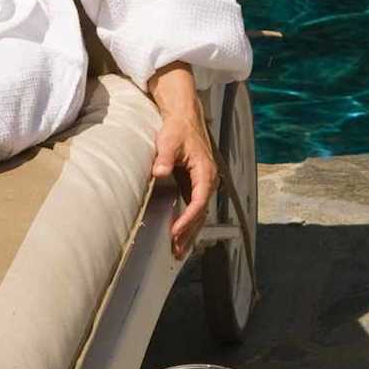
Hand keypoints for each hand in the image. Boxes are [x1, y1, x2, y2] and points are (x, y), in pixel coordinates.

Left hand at [148, 62, 218, 259]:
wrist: (185, 117)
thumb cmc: (178, 128)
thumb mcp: (169, 141)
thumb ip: (165, 156)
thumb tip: (159, 171)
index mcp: (205, 171)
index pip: (199, 202)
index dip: (187, 219)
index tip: (175, 232)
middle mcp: (209, 180)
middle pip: (201, 214)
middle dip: (189, 233)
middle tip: (175, 250)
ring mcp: (204, 184)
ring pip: (200, 214)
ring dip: (190, 233)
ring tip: (177, 251)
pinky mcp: (196, 185)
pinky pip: (195, 209)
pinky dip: (189, 223)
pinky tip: (179, 236)